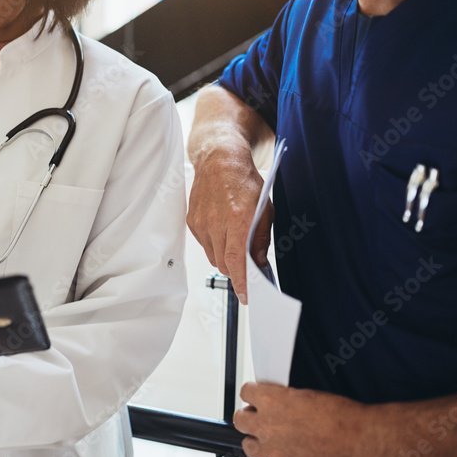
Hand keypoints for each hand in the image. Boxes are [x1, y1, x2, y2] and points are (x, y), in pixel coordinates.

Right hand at [187, 148, 271, 303]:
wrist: (219, 161)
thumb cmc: (244, 181)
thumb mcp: (265, 209)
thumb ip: (261, 239)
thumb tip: (258, 264)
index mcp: (237, 218)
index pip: (237, 261)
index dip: (242, 282)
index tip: (247, 295)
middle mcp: (216, 222)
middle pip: (224, 264)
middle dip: (236, 271)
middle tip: (247, 269)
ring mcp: (201, 223)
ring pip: (213, 257)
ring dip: (225, 257)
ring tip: (234, 243)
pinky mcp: (192, 222)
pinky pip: (204, 245)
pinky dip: (215, 244)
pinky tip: (223, 231)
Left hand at [234, 383, 376, 456]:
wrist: (362, 442)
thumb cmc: (342, 417)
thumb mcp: (307, 396)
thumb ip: (283, 399)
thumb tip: (274, 402)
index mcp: (272, 400)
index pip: (245, 391)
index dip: (253, 394)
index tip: (257, 397)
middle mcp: (268, 425)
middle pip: (240, 419)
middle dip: (249, 417)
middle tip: (260, 417)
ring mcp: (274, 450)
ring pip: (248, 446)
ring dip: (257, 440)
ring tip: (270, 438)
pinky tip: (289, 455)